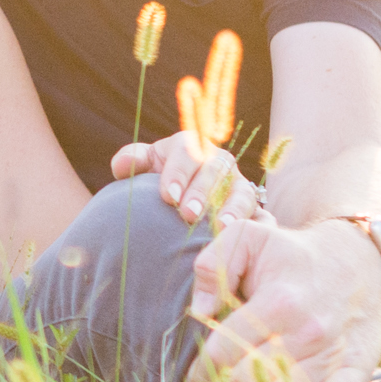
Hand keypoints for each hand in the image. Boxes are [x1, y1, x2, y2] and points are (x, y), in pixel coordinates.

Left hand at [110, 129, 248, 226]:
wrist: (180, 198)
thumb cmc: (158, 178)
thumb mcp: (144, 164)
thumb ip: (132, 160)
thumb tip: (124, 166)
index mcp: (189, 146)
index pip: (186, 152)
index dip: (178, 173)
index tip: (168, 196)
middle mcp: (217, 161)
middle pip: (214, 171)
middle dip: (201, 192)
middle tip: (189, 214)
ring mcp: (237, 182)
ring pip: (240, 190)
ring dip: (232, 208)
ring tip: (221, 226)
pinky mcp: (249, 205)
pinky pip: (256, 213)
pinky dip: (249, 223)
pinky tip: (238, 236)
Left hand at [185, 212, 380, 381]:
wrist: (355, 260)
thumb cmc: (290, 254)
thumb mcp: (247, 236)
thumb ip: (214, 265)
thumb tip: (199, 312)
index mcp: (279, 302)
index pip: (225, 352)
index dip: (201, 374)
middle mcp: (309, 332)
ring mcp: (335, 355)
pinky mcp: (358, 371)